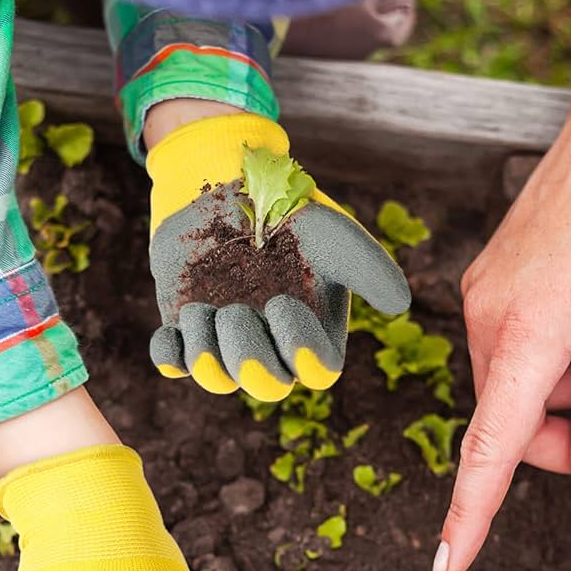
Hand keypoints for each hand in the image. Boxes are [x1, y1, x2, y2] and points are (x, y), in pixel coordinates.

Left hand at [145, 113, 409, 400]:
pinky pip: (173, 364)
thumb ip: (369, 267)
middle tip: (233, 311)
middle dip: (247, 357)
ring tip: (201, 307)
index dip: (299, 348)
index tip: (280, 302)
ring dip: (207, 350)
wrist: (227, 184)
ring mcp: (227, 343)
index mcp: (312, 332)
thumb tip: (401, 305)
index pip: (315, 371)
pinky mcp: (187, 332)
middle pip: (267, 387)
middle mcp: (272, 347)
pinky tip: (176, 323)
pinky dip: (169, 354)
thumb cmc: (288, 212)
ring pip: (217, 380)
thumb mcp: (332, 233)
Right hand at [432, 103, 570, 570]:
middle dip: (566, 438)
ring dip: (564, 392)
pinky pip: (512, 350)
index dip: (470, 516)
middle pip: (511, 423)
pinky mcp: (486, 285)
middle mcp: (485, 322)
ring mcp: (479, 300)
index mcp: (527, 337)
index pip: (488, 451)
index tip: (445, 567)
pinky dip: (551, 359)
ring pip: (515, 388)